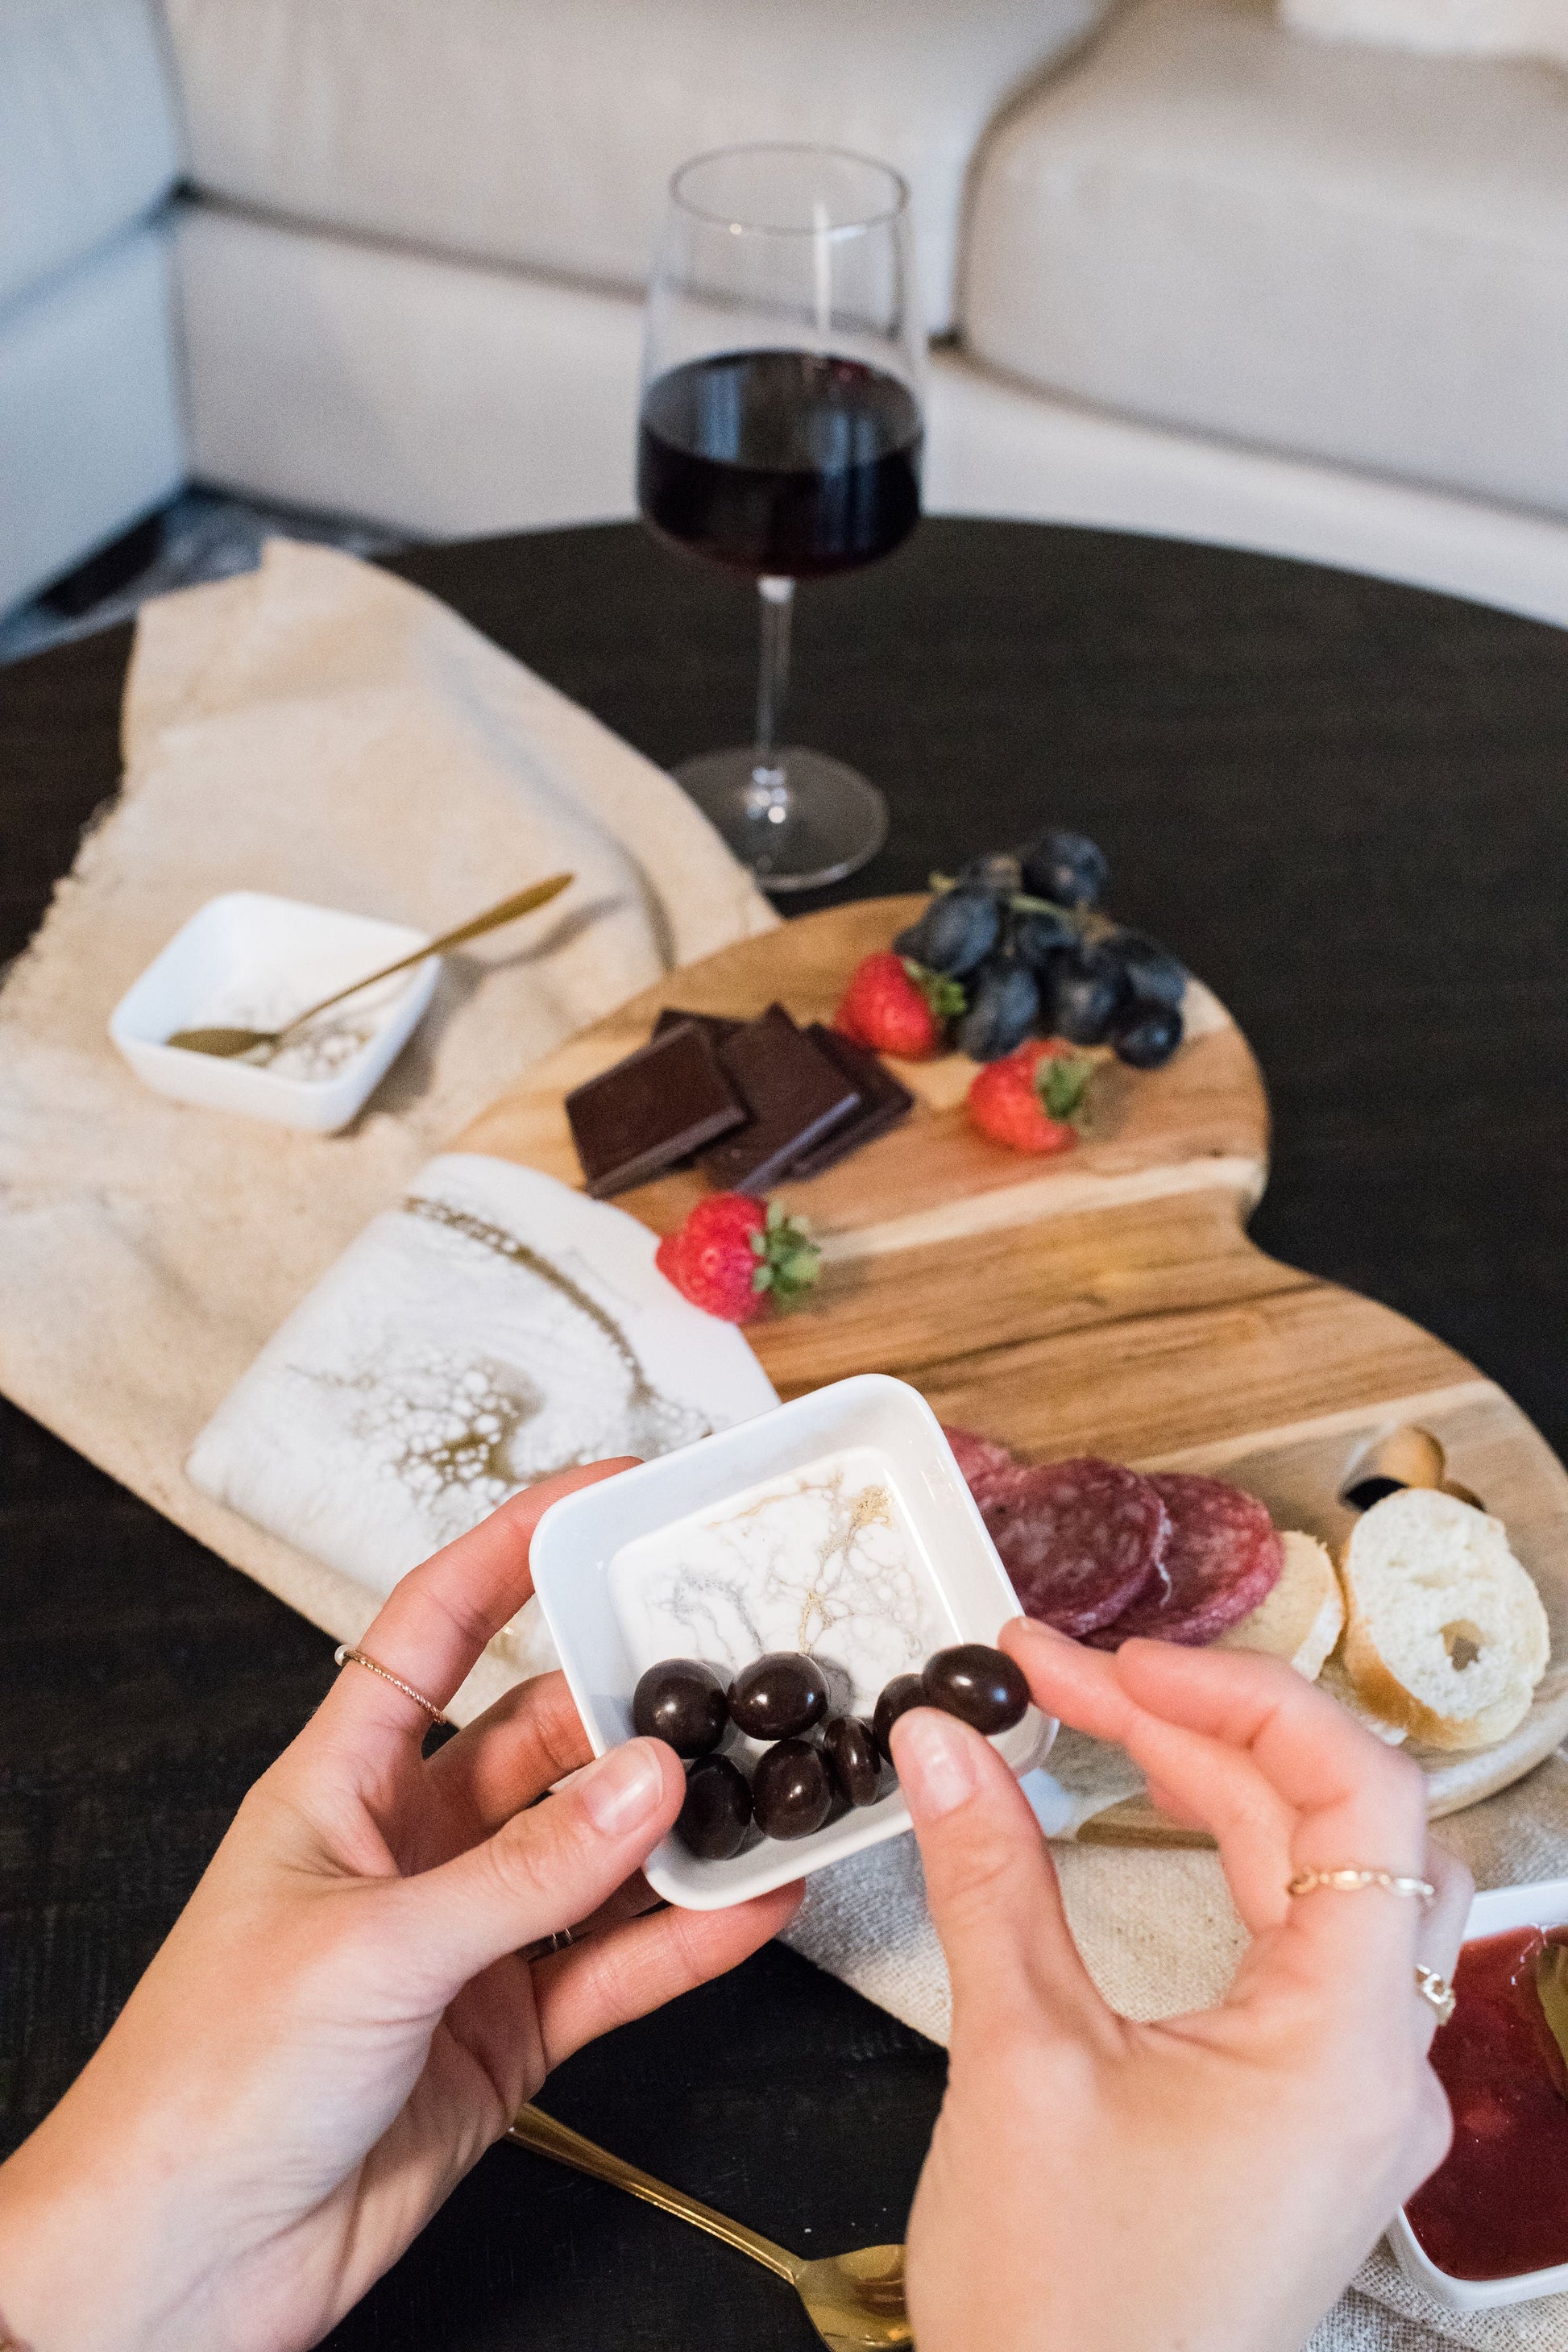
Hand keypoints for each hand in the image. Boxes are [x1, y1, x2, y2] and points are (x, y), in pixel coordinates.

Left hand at [0, 1463, 797, 2351]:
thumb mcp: (373, 1948)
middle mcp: (411, 1848)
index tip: (602, 1496)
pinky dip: (687, 1939)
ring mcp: (465, 1940)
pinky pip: (615, 1965)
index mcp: (341, 1785)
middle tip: (732, 1666)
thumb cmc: (209, 2081)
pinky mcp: (506, 2033)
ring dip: (677, 1826)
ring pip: (595, 1852)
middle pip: (544, 1738)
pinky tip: (753, 1908)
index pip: (433, 1630)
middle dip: (632, 1702)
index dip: (510, 1550)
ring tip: (771, 1784)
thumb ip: (525, 1869)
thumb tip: (649, 1779)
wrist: (181, 2266)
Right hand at [892, 1617, 1470, 2351]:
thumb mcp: (1016, 2065)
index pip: (1360, 1794)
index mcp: (1344, 2047)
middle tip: (1063, 1678)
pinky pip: (1298, 1946)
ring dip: (1218, 1785)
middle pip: (1335, 1825)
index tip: (1116, 1662)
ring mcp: (1350, 2099)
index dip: (1243, 1696)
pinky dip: (1223, 1863)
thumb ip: (987, 1878)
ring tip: (1099, 1722)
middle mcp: (1380, 2067)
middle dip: (1197, 1728)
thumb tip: (944, 1739)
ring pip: (1323, 1878)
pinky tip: (1144, 1826)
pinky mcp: (1305, 2120)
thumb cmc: (1062, 2312)